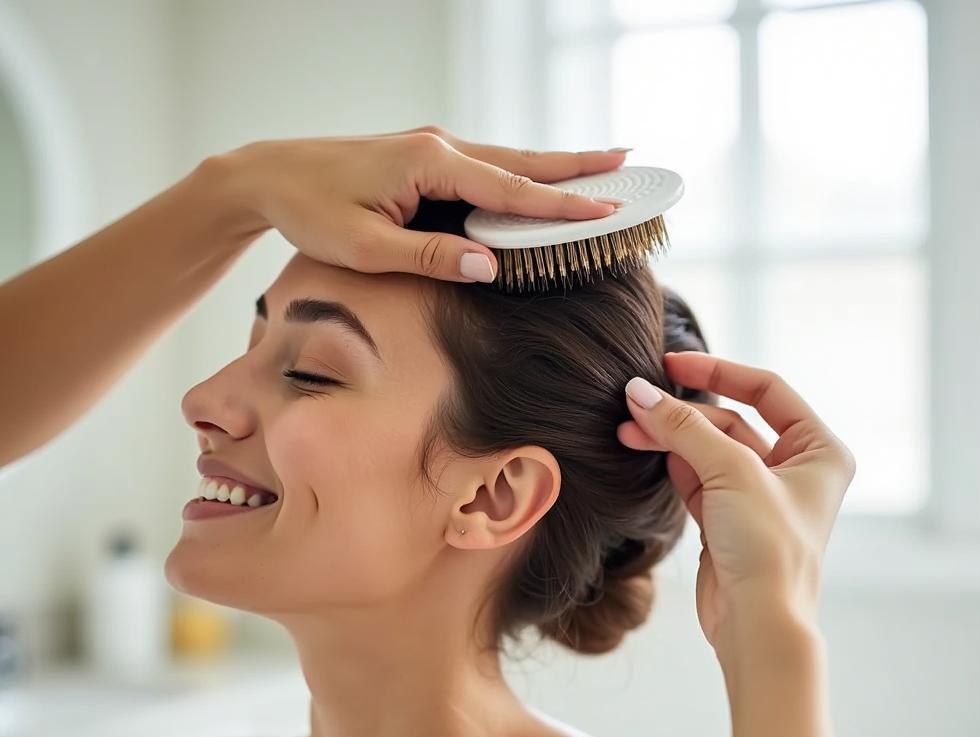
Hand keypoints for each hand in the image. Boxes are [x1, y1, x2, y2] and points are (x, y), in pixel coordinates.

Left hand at [213, 125, 626, 282]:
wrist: (269, 176)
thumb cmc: (312, 211)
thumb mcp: (369, 248)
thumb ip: (432, 256)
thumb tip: (491, 266)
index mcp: (430, 164)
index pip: (511, 190)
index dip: (562, 204)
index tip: (609, 211)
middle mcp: (438, 146)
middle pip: (522, 160)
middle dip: (577, 165)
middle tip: (629, 164)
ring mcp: (430, 147)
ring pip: (506, 159)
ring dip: (553, 164)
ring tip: (599, 165)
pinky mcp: (421, 157)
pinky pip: (483, 165)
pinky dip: (518, 172)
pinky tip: (533, 178)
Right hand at [617, 352, 855, 652]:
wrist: (756, 623)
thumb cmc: (769, 550)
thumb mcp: (731, 473)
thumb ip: (684, 427)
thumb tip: (639, 392)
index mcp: (819, 451)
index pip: (767, 390)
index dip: (719, 371)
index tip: (673, 364)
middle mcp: (794, 470)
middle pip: (731, 421)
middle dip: (683, 413)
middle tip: (636, 403)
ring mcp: (758, 496)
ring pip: (708, 450)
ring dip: (670, 437)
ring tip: (628, 429)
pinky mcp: (728, 520)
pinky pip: (696, 477)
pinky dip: (671, 464)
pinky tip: (644, 451)